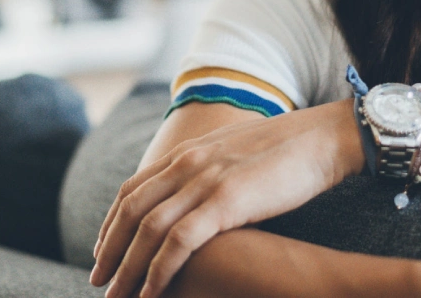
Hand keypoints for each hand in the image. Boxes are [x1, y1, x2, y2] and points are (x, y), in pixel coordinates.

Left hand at [90, 99, 362, 297]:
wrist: (321, 138)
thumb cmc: (287, 151)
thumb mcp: (233, 154)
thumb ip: (208, 172)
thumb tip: (197, 198)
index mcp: (187, 152)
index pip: (132, 189)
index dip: (112, 222)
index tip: (103, 250)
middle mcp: (187, 163)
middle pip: (132, 210)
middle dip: (109, 248)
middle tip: (98, 280)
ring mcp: (205, 180)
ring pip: (148, 229)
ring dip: (127, 266)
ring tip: (116, 294)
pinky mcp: (226, 201)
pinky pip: (179, 241)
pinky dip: (159, 270)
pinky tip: (151, 292)